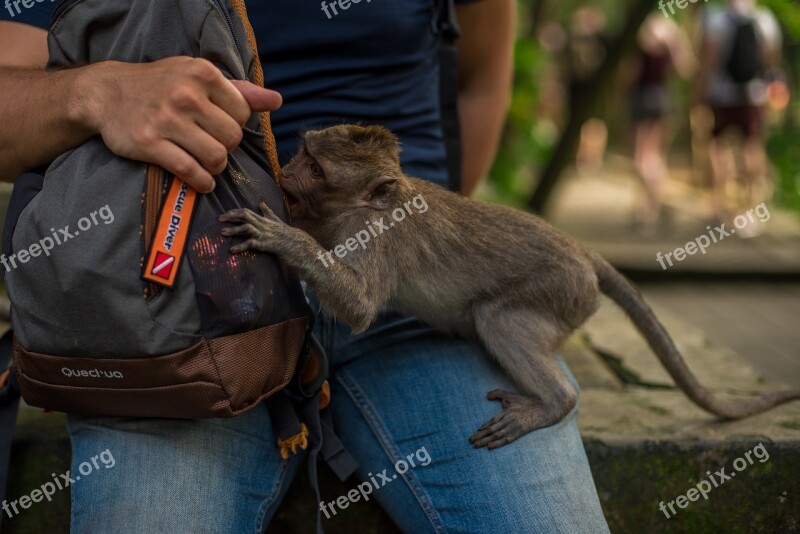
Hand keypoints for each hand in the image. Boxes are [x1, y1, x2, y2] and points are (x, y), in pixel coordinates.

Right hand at [76, 57, 281, 192]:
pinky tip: (202, 181)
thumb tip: (276, 101)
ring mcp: (166, 120)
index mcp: (202, 73)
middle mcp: (185, 94)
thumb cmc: (161, 85)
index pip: (243, 112)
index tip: (220, 127)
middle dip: (227, 148)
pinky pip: (191, 171)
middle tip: (212, 146)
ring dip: (216, 168)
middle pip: (232, 138)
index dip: (235, 124)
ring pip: (216, 157)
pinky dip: (203, 182)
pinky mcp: (150, 143)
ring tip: (209, 165)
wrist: (106, 93)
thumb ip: (239, 90)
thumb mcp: (197, 76)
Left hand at [219, 202, 290, 253]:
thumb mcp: (277, 222)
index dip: (235, 212)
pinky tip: (232, 250)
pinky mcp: (266, 244)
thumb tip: (261, 203)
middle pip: (245, 216)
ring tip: (222, 233)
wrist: (299, 246)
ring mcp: (265, 234)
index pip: (247, 212)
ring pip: (247, 228)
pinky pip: (251, 243)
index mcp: (265, 220)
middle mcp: (264, 225)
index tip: (224, 214)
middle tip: (219, 219)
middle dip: (231, 216)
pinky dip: (241, 246)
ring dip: (234, 230)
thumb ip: (268, 213)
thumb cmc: (288, 236)